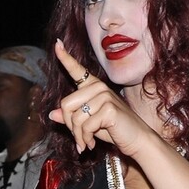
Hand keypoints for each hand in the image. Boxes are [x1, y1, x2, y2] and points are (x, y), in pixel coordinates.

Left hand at [48, 38, 155, 162]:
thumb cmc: (113, 130)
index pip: (76, 70)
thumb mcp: (88, 124)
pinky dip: (85, 139)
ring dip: (78, 136)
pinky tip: (91, 145)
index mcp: (93, 86)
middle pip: (66, 104)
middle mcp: (98, 87)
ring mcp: (104, 95)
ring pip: (75, 118)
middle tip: (78, 139)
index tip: (57, 44)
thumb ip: (72, 117)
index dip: (65, 57)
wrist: (136, 140)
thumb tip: (52, 114)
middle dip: (70, 127)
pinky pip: (85, 126)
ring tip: (85, 144)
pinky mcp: (109, 107)